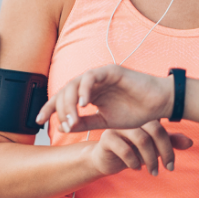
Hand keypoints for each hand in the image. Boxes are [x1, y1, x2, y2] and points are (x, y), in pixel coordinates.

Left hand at [38, 65, 173, 134]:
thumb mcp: (105, 122)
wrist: (159, 105)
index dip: (50, 109)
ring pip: (75, 84)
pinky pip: (91, 77)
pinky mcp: (111, 70)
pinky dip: (84, 90)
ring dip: (70, 102)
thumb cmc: (136, 112)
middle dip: (59, 109)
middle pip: (65, 91)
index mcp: (89, 94)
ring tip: (72, 118)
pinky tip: (83, 104)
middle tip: (65, 125)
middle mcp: (91, 84)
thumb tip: (64, 127)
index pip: (63, 99)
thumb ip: (86, 123)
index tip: (39, 122)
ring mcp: (100, 75)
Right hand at [87, 122, 193, 178]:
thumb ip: (170, 142)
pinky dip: (134, 162)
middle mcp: (132, 118)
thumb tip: (191, 142)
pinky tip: (136, 168)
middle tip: (166, 169)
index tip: (171, 165)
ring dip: (150, 159)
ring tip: (152, 172)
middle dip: (163, 152)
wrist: (106, 159)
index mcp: (144, 118)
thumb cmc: (132, 150)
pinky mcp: (107, 138)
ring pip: (141, 139)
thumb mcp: (153, 148)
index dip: (170, 147)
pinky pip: (124, 149)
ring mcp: (118, 126)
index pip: (163, 128)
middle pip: (155, 130)